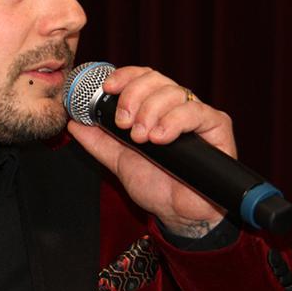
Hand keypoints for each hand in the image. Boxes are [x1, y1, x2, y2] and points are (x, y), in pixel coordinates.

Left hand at [67, 66, 234, 236]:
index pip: (142, 77)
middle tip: (123, 124)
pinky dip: (174, 121)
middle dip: (133, 96)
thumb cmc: (156, 185)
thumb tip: (74, 123)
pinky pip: (196, 111)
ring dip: (150, 112)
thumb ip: (98, 141)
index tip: (107, 89)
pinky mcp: (217, 127)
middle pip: (156, 79)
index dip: (124, 77)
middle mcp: (177, 106)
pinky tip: (160, 138)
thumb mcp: (119, 161)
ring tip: (141, 138)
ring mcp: (197, 115)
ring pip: (174, 92)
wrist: (177, 214)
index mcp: (155, 108)